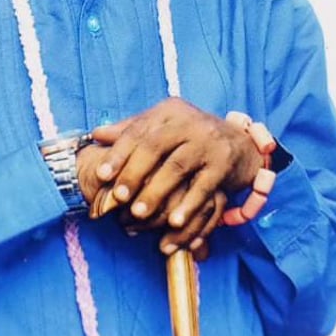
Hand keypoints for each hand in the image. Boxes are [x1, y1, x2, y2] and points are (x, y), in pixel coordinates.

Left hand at [79, 98, 265, 255]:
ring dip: (157, 192)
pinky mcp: (224, 163)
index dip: (118, 153)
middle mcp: (188, 123)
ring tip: (139, 214)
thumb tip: (96, 134)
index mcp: (168, 113)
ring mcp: (208, 142)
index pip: (138, 131)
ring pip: (177, 168)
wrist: (240, 142)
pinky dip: (188, 206)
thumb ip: (130, 130)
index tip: (101, 175)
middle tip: (118, 198)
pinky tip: (173, 222)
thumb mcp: (162, 127)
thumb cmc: (189, 137)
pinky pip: (204, 187)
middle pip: (155, 148)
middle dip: (134, 174)